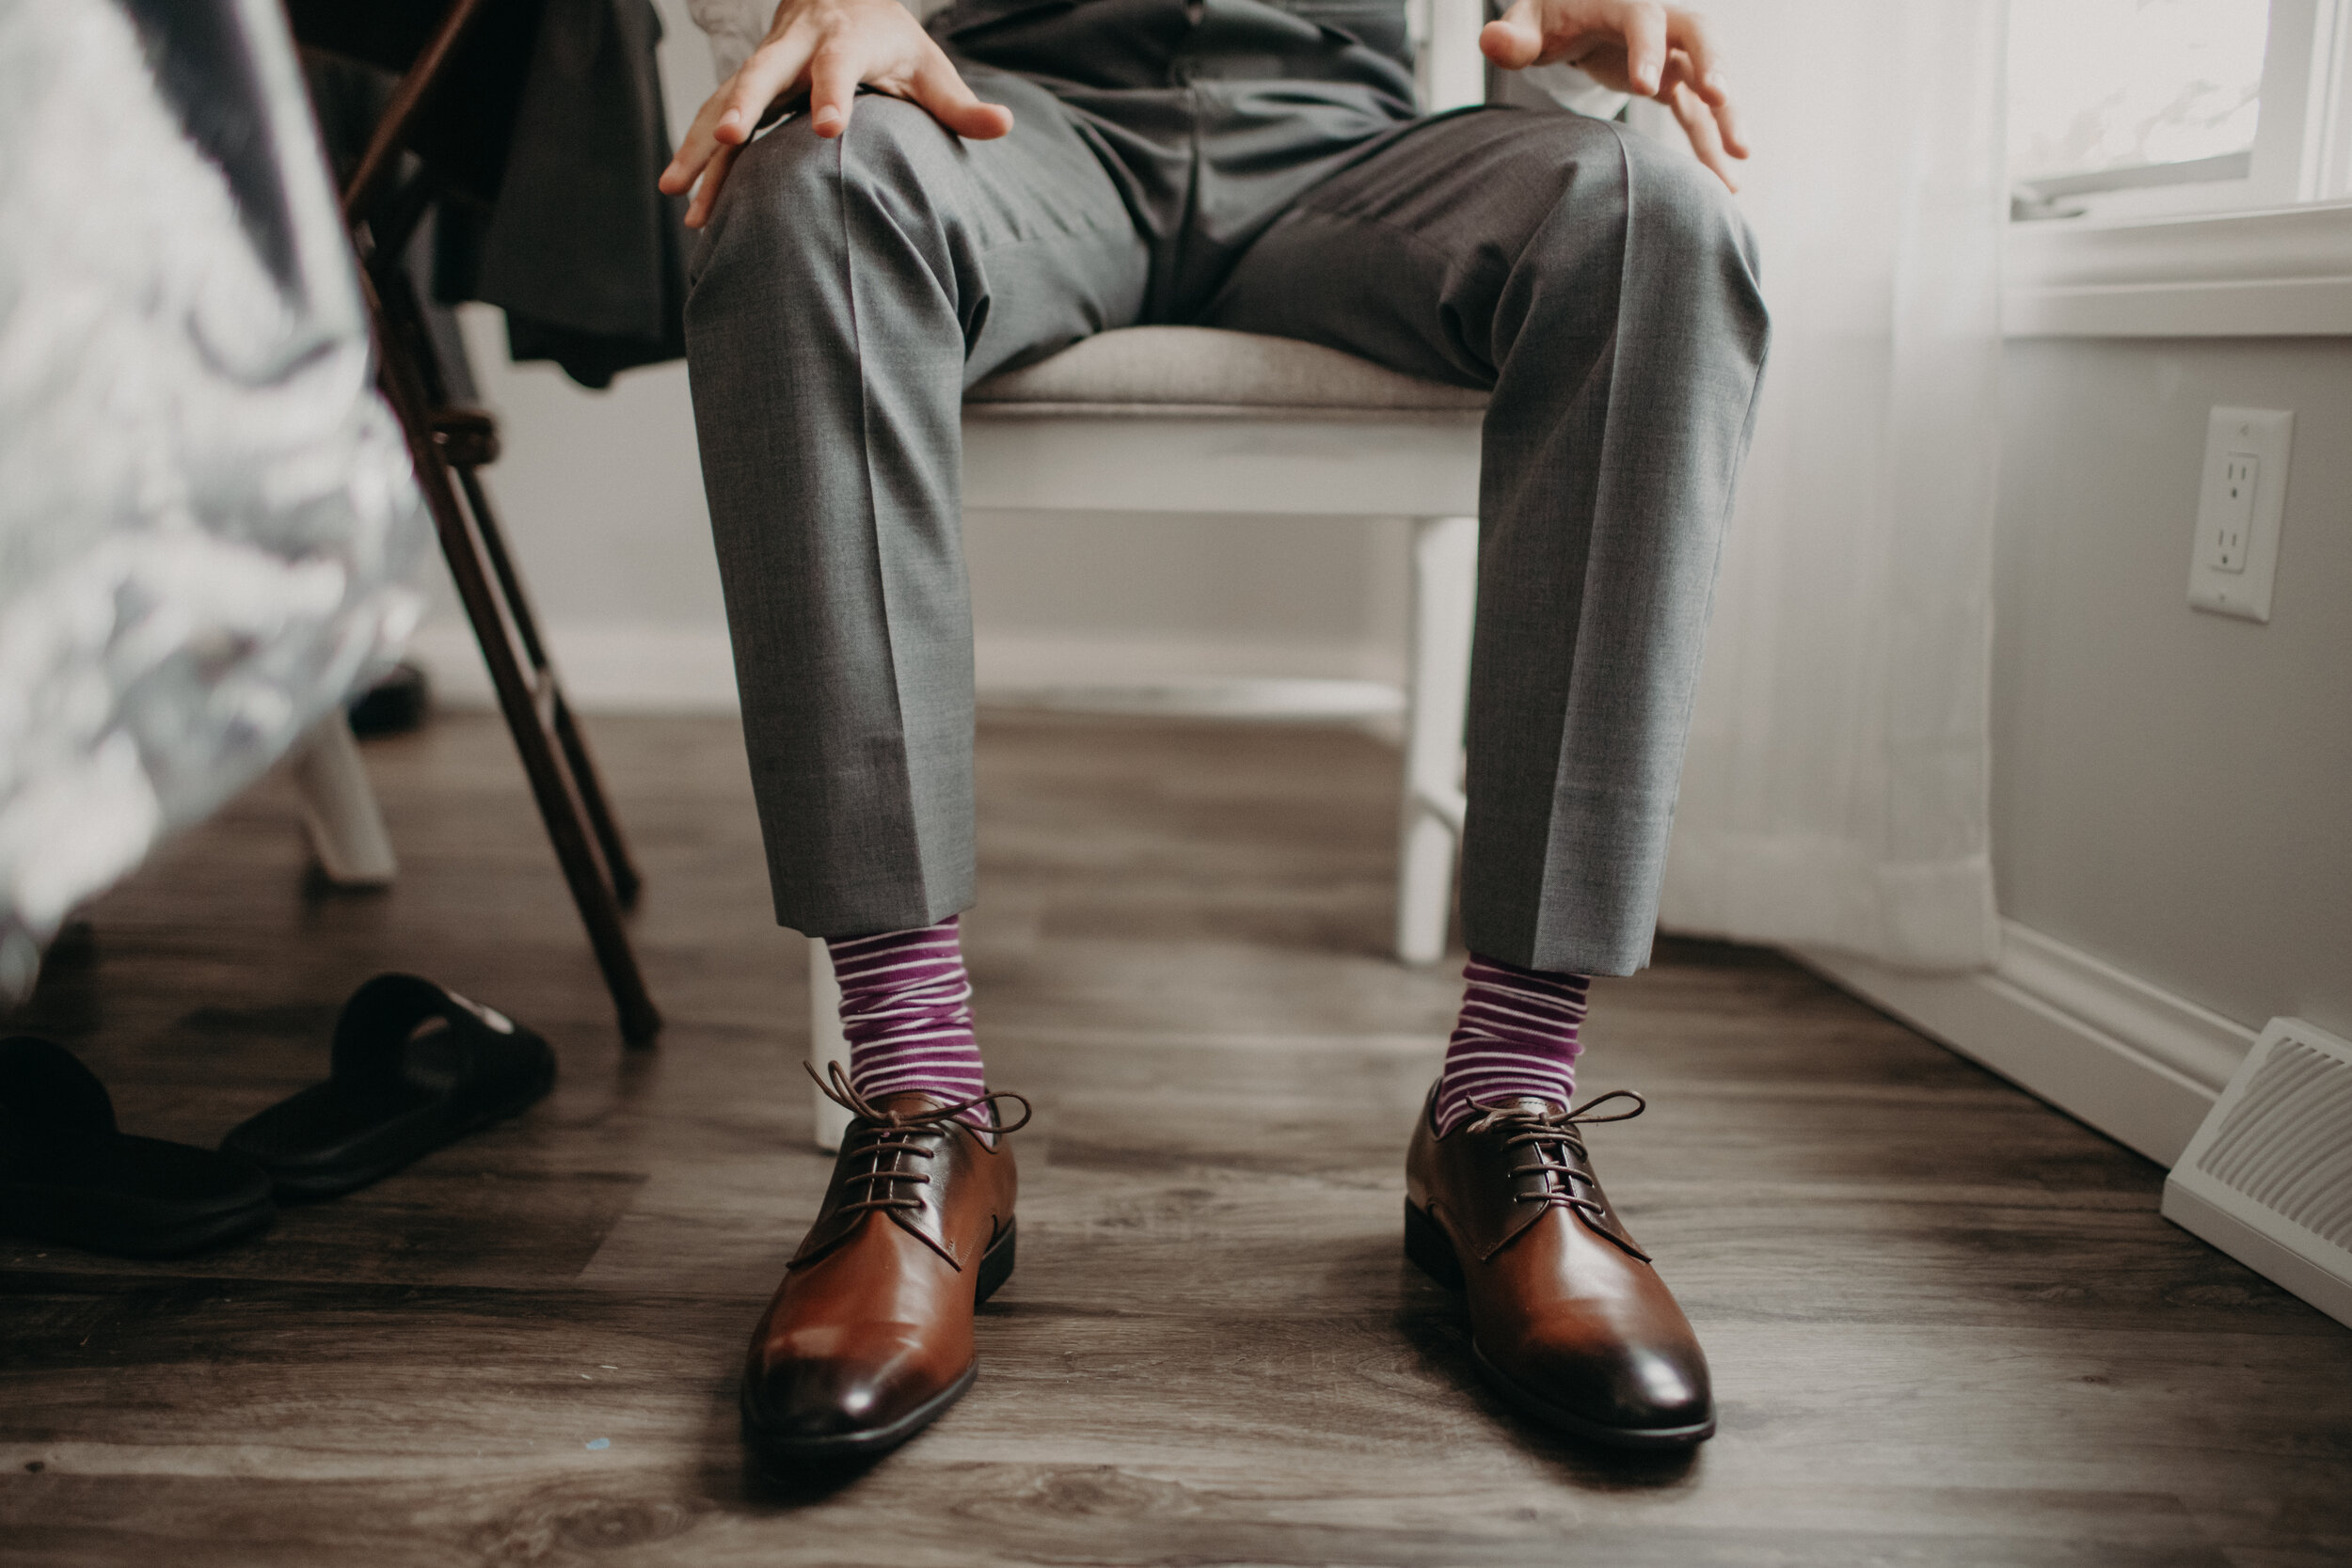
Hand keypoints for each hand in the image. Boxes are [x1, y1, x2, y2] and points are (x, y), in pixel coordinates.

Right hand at [659, 0, 1013, 228]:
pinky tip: (687, 202)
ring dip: (701, 142)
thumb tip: (1004, 125)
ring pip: (724, 98)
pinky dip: (700, 157)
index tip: (829, 129)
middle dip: (742, 102)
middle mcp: (796, 48)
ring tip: (677, 190)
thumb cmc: (891, 40)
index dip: (831, 94)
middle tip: (729, 136)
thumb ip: (959, 103)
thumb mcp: (928, 65)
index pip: (837, 67)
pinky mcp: (746, 88)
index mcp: (845, 40)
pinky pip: (716, 121)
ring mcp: (765, 66)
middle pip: (763, 71)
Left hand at [1481, 0, 1747, 191]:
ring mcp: (1673, 55)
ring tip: (1741, 155)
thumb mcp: (1527, 23)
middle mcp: (1660, 23)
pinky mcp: (1675, 83)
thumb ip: (1512, 36)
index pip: (1643, 18)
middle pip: (1699, 34)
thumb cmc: (1549, 19)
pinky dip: (1712, 145)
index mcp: (1623, 4)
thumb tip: (1492, 42)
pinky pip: (1699, 114)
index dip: (1649, 49)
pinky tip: (1725, 185)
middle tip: (1720, 99)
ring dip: (1727, 114)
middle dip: (1713, 65)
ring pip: (1709, 78)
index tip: (1648, 87)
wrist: (1577, 15)